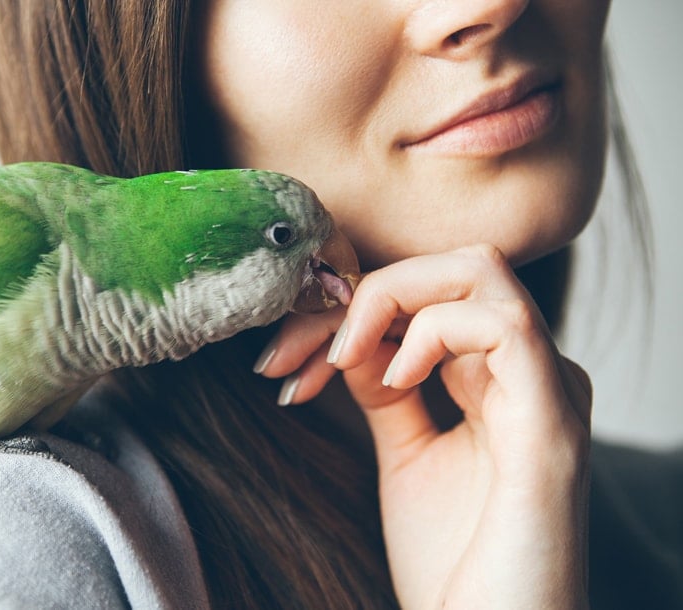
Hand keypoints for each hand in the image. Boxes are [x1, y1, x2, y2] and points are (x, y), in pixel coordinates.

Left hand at [257, 244, 591, 608]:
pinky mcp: (553, 420)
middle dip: (357, 291)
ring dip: (386, 297)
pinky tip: (394, 377)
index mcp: (498, 378)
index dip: (346, 309)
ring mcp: (547, 389)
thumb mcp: (406, 452)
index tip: (282, 356)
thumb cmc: (454, 561)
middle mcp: (528, 371)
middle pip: (449, 266)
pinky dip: (433, 333)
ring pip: (478, 270)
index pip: (426, 295)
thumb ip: (387, 388)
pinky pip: (503, 326)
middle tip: (293, 349)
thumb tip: (350, 336)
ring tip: (340, 358)